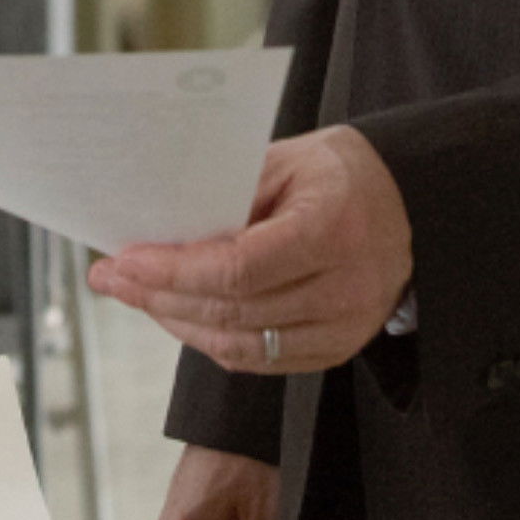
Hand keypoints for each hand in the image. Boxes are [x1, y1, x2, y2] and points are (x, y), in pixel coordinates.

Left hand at [87, 125, 411, 376]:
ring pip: (240, 343)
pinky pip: (260, 358)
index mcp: (334, 228)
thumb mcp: (286, 161)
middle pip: (233, 310)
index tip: (127, 259)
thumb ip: (228, 194)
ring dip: (177, 322)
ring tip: (137, 295)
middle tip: (112, 277)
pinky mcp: (337, 348)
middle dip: (161, 296)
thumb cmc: (339, 173)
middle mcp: (346, 287)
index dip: (176, 271)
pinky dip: (212, 340)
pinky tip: (179, 316)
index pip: (240, 268)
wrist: (406, 202)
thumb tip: (158, 228)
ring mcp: (346, 326)